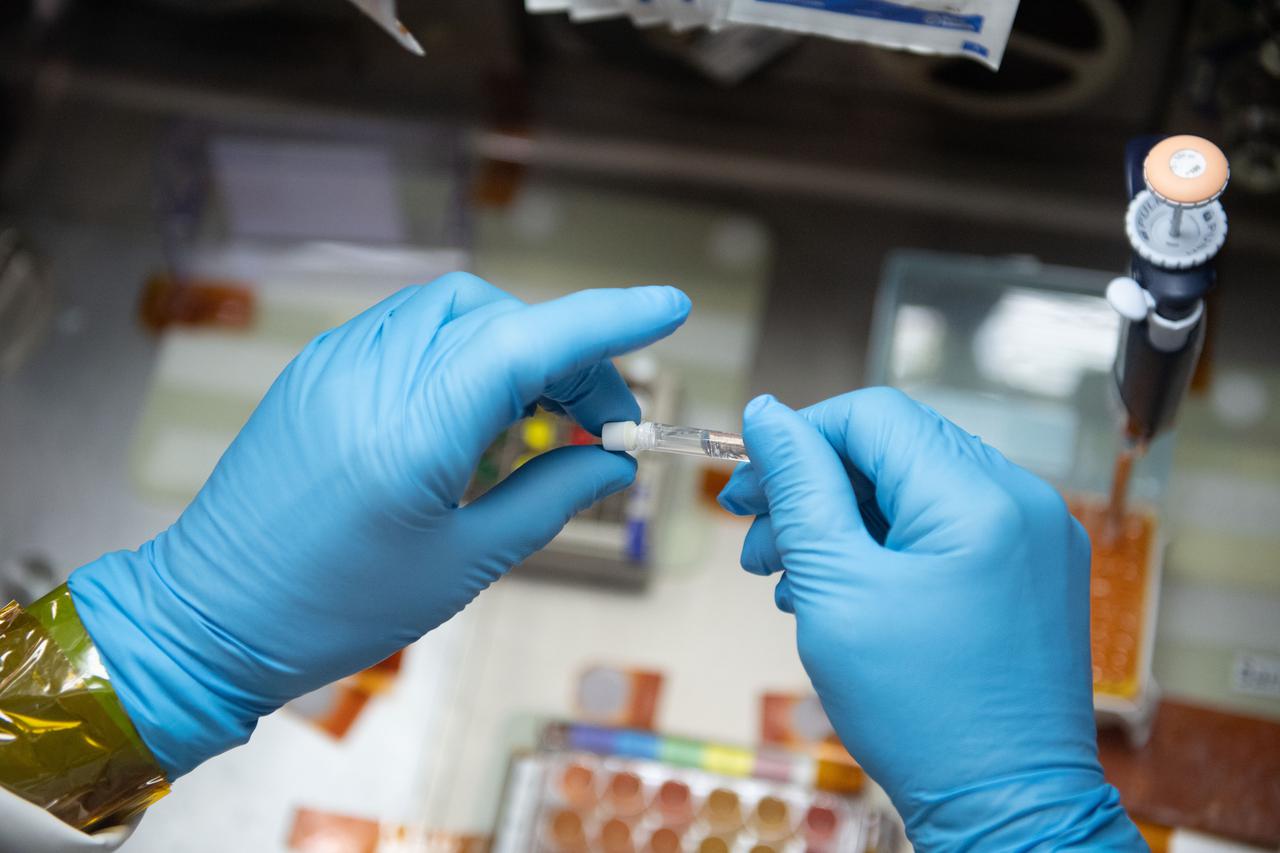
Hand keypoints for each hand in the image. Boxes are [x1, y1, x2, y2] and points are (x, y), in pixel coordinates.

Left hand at [68, 273, 690, 776]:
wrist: (208, 617)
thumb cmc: (337, 610)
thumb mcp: (461, 566)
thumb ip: (548, 500)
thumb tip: (613, 461)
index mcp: (412, 436)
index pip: (527, 344)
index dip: (606, 320)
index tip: (669, 308)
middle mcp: (372, 378)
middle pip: (499, 318)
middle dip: (567, 353)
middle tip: (601, 422)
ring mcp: (337, 364)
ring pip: (454, 310)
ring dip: (515, 344)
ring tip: (538, 416)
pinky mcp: (318, 369)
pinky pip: (410, 329)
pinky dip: (464, 350)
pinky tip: (474, 411)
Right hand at [719, 390, 1143, 849]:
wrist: (1008, 809)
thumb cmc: (923, 712)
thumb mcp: (837, 589)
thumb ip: (802, 489)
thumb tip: (769, 416)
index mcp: (978, 498)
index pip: (872, 415)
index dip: (797, 440)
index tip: (748, 484)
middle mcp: (1022, 501)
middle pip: (893, 447)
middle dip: (814, 486)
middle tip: (757, 540)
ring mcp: (1036, 536)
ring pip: (916, 487)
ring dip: (844, 519)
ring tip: (791, 578)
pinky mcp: (1033, 570)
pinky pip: (948, 526)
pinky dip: (888, 545)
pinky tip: (844, 590)